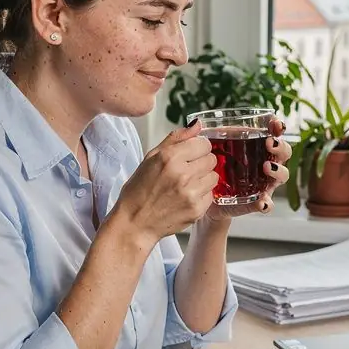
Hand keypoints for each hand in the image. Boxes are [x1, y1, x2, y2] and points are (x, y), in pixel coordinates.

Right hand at [115, 123, 217, 245]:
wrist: (135, 222)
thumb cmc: (139, 190)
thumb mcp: (151, 158)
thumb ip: (176, 139)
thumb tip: (197, 125)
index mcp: (169, 157)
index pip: (203, 143)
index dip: (198, 148)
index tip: (191, 154)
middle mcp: (182, 174)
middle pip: (211, 159)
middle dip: (201, 163)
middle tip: (187, 171)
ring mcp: (191, 193)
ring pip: (214, 176)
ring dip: (203, 179)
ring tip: (187, 185)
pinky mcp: (197, 209)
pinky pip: (211, 195)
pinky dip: (201, 195)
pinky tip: (186, 197)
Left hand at [201, 116, 291, 224]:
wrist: (205, 196)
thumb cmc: (212, 168)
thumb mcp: (209, 150)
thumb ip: (205, 136)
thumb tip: (196, 123)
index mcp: (256, 147)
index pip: (273, 133)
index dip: (278, 127)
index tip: (275, 124)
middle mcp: (265, 163)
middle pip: (283, 152)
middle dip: (280, 147)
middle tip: (270, 144)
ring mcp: (263, 183)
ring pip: (282, 175)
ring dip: (278, 170)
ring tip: (267, 168)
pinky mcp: (256, 201)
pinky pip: (267, 203)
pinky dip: (266, 203)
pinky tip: (261, 202)